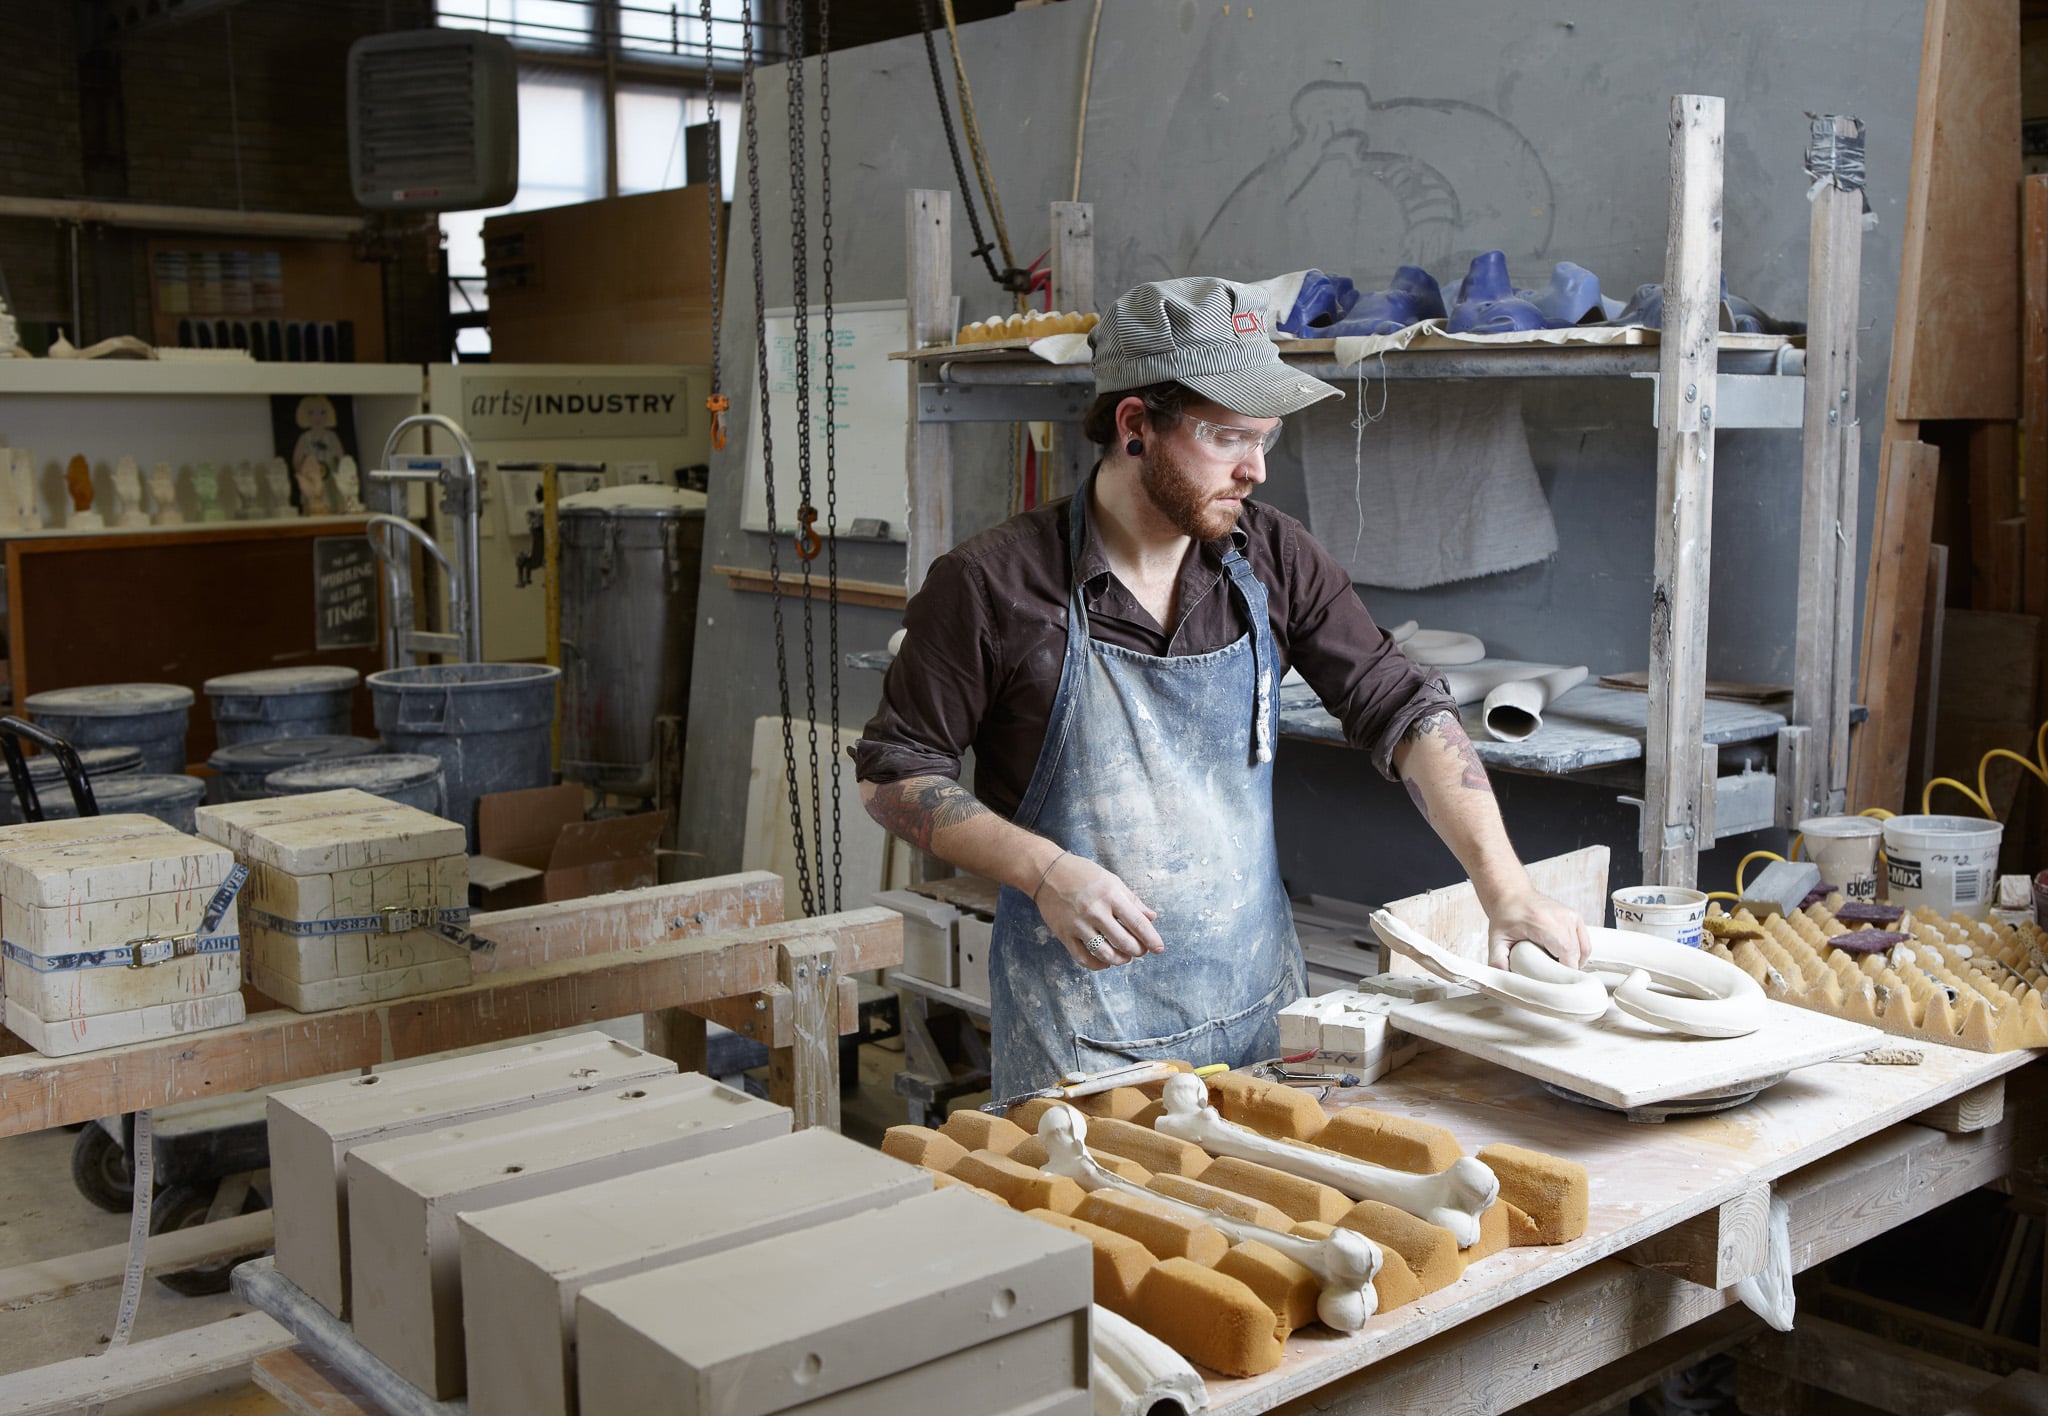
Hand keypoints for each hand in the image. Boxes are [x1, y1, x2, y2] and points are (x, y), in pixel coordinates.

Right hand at [1035, 853, 1165, 971]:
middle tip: (1140, 950)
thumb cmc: (1083, 874)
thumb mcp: (1112, 880)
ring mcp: (1079, 925)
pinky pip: (1084, 958)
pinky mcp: (1065, 934)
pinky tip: (1106, 962)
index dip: (1151, 939)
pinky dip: (1098, 965)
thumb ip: (1133, 901)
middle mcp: (1096, 911)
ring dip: (1120, 960)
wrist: (1047, 873)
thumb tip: (1151, 918)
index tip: (1159, 949)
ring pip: (1105, 954)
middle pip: (1124, 942)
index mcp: (1111, 896)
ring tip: (1125, 957)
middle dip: (1138, 951)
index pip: (1137, 923)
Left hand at [1484, 888, 1589, 970]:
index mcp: (1544, 923)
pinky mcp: (1575, 916)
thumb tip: (1504, 979)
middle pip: (1576, 954)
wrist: (1512, 894)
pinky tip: (1564, 958)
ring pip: (1583, 949)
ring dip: (1574, 962)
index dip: (1564, 972)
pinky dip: (1578, 953)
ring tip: (1557, 968)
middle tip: (1552, 978)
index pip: (1567, 954)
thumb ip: (1497, 961)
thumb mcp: (1496, 939)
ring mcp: (1571, 915)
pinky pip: (1584, 942)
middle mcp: (1561, 917)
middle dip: (1567, 970)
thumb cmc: (1505, 915)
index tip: (1555, 982)